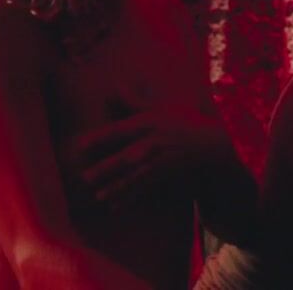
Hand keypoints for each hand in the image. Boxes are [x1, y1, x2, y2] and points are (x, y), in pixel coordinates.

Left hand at [72, 105, 232, 204]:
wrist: (212, 142)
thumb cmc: (183, 120)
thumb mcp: (160, 107)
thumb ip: (133, 100)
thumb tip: (114, 86)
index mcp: (149, 124)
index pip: (120, 131)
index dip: (100, 138)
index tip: (80, 145)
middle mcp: (153, 143)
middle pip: (126, 157)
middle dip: (107, 168)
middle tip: (85, 177)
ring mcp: (160, 162)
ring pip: (135, 177)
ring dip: (117, 188)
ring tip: (99, 197)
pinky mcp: (164, 175)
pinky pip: (144, 188)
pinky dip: (130, 198)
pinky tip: (115, 207)